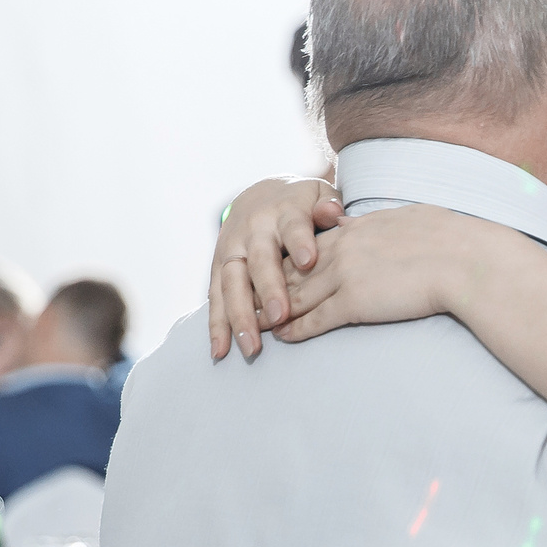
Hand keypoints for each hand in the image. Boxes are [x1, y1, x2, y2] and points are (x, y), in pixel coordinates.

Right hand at [209, 178, 342, 360]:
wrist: (259, 196)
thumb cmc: (301, 204)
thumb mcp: (318, 195)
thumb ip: (327, 205)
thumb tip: (331, 212)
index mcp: (283, 213)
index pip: (293, 227)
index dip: (299, 242)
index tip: (307, 260)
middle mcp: (253, 231)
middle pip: (258, 261)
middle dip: (267, 289)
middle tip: (279, 316)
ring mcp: (232, 250)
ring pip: (232, 283)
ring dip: (239, 316)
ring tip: (251, 346)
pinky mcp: (218, 267)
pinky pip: (215, 297)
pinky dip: (217, 325)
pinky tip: (221, 350)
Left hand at [272, 205, 481, 343]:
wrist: (462, 259)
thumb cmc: (449, 238)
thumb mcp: (410, 219)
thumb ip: (388, 224)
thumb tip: (387, 223)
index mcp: (355, 231)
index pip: (311, 246)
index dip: (289, 260)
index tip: (274, 269)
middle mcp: (341, 251)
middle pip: (293, 270)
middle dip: (267, 285)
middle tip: (247, 297)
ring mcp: (344, 277)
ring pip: (296, 296)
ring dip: (271, 311)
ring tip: (253, 322)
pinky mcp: (354, 303)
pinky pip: (316, 319)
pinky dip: (295, 329)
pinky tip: (282, 336)